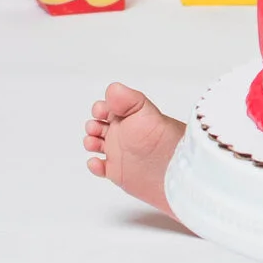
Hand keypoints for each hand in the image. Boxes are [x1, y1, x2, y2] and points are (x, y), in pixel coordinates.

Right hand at [83, 83, 186, 217]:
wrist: (173, 171)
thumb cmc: (163, 139)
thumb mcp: (145, 112)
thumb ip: (128, 99)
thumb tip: (111, 90)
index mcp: (130, 117)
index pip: (108, 107)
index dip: (100, 108)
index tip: (102, 113)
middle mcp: (124, 134)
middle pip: (98, 125)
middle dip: (92, 126)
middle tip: (99, 129)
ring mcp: (119, 153)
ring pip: (96, 144)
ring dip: (90, 142)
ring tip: (95, 144)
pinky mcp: (118, 172)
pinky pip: (100, 167)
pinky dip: (94, 165)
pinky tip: (98, 163)